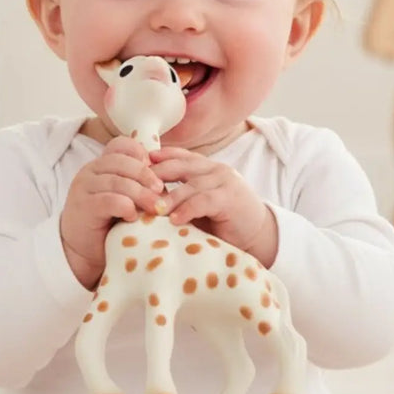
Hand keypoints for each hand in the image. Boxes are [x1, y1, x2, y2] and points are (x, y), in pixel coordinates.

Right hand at [60, 137, 166, 288]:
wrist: (84, 251)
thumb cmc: (110, 224)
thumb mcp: (126, 198)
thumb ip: (138, 186)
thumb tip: (166, 185)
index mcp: (102, 165)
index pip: (121, 145)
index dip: (140, 154)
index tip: (155, 172)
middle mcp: (90, 171)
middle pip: (122, 162)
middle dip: (146, 176)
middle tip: (162, 191)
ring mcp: (84, 188)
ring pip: (117, 181)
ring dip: (141, 194)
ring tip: (156, 208)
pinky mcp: (84, 207)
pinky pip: (109, 200)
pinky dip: (125, 207)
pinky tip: (133, 217)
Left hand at [149, 147, 278, 264]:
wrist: (258, 236)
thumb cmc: (223, 223)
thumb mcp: (198, 206)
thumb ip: (179, 198)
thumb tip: (144, 200)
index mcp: (206, 168)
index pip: (179, 157)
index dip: (158, 158)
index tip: (136, 165)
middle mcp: (216, 170)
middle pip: (181, 166)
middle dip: (157, 174)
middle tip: (136, 185)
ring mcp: (225, 182)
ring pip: (191, 185)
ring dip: (170, 197)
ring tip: (153, 209)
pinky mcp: (231, 198)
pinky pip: (204, 201)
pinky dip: (188, 209)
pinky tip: (175, 220)